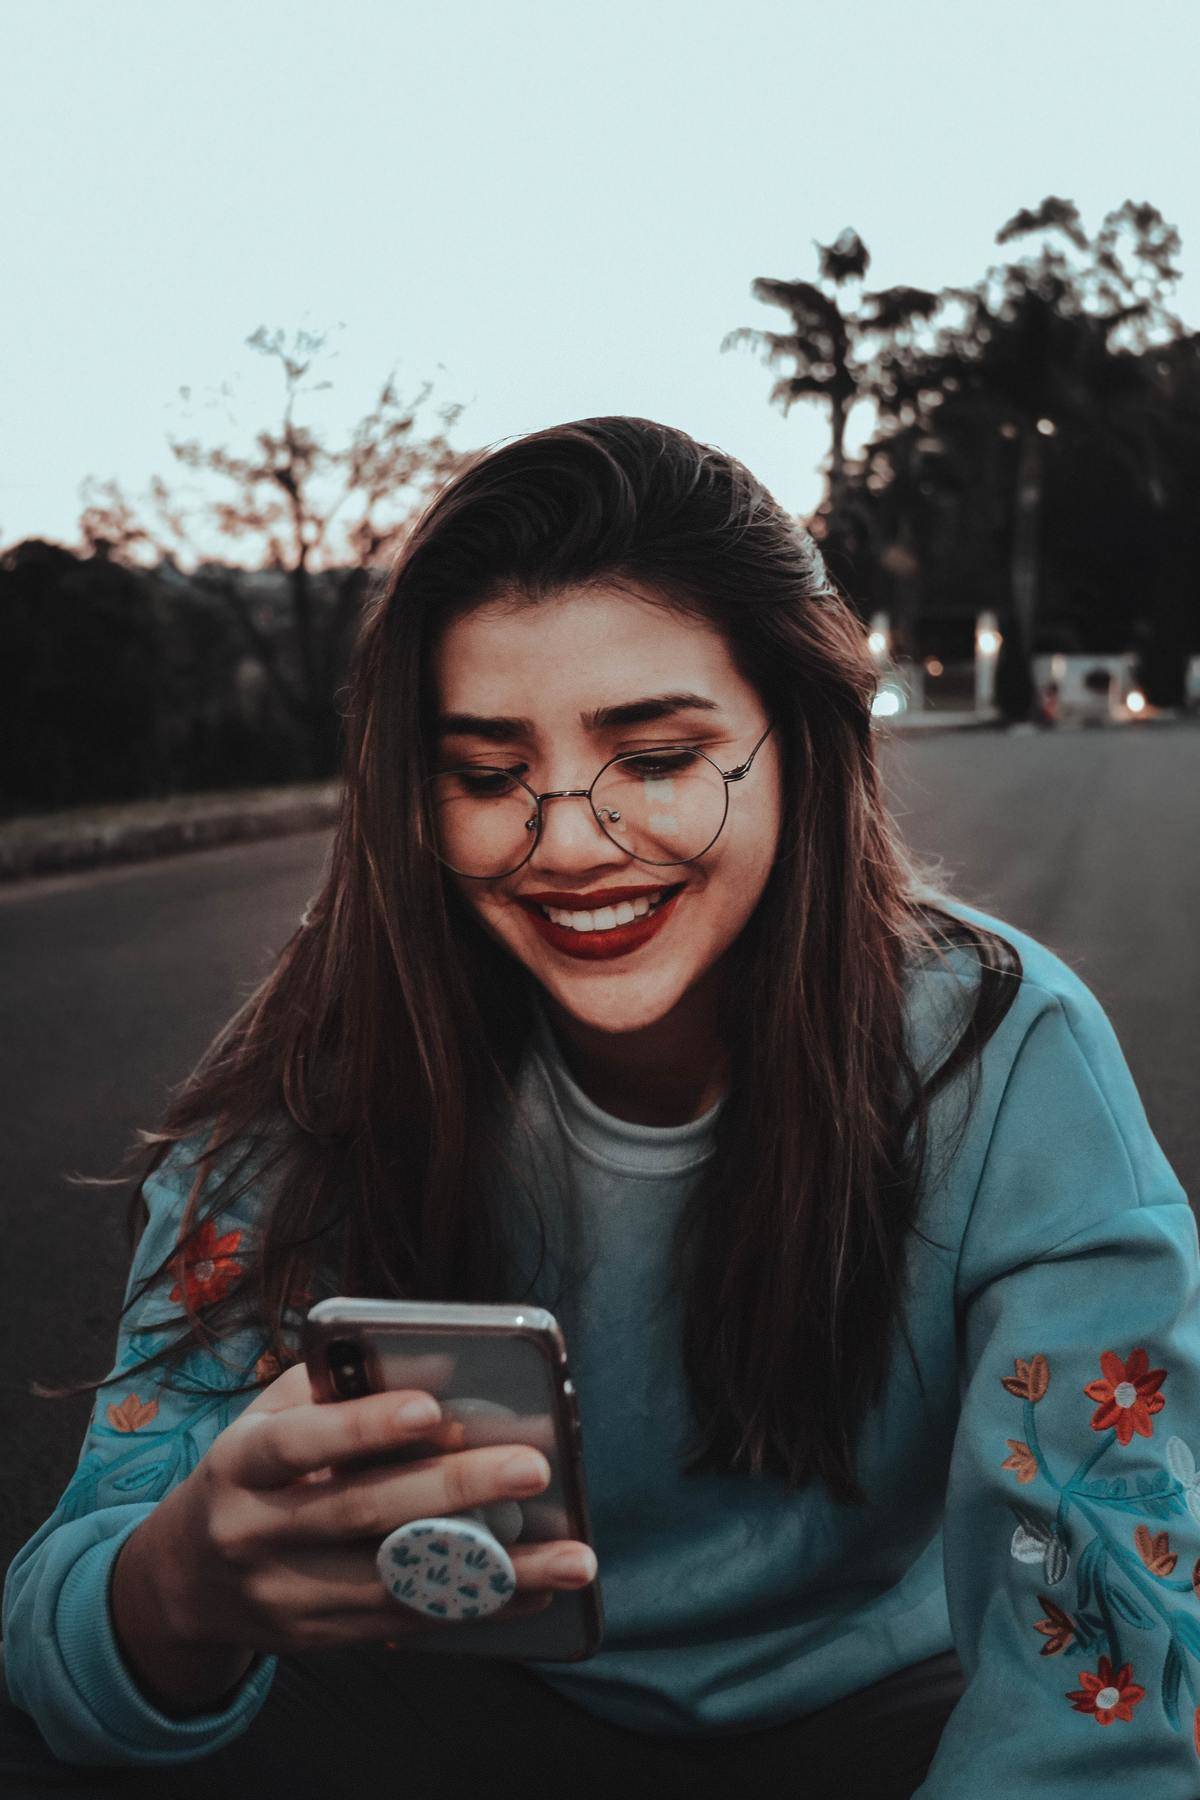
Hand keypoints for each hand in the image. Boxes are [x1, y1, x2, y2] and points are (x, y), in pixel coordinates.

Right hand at [132, 1361, 596, 1661]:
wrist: (182, 1582)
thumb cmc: (250, 1472)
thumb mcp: (264, 1420)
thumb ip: (332, 1391)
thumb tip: (431, 1360)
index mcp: (240, 1464)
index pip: (299, 1445)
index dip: (360, 1429)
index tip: (429, 1409)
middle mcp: (256, 1534)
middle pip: (363, 1514)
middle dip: (455, 1490)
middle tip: (533, 1467)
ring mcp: (286, 1597)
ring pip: (399, 1584)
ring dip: (495, 1572)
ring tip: (573, 1556)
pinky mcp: (320, 1639)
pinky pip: (407, 1626)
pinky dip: (477, 1609)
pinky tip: (536, 1590)